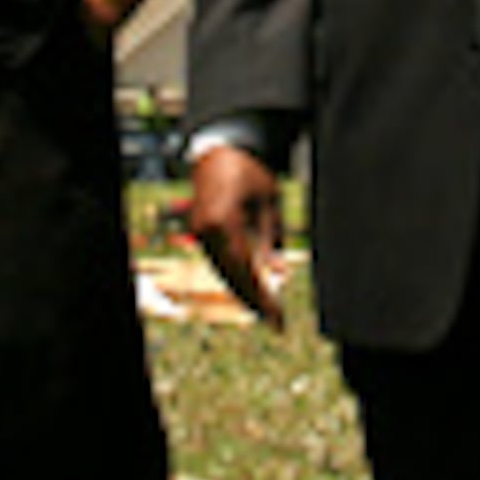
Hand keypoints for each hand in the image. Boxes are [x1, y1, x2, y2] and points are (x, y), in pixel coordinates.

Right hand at [185, 145, 289, 328]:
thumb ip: (272, 238)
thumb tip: (278, 272)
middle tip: (275, 321)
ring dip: (244, 293)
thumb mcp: (268, 203)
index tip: (276, 314)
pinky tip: (252, 291)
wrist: (216, 157)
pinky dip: (236, 279)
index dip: (260, 295)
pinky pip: (219, 263)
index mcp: (224, 221)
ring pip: (223, 273)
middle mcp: (207, 232)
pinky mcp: (201, 236)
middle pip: (231, 276)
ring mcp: (200, 234)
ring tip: (267, 312)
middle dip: (253, 301)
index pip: (243, 268)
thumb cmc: (248, 176)